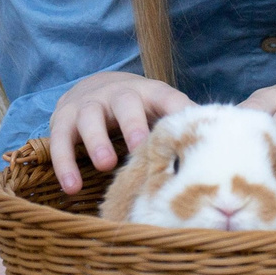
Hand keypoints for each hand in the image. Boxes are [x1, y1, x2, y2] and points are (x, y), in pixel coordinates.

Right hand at [47, 70, 192, 193]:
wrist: (94, 87)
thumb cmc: (138, 110)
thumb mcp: (159, 111)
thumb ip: (181, 128)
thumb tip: (215, 152)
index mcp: (148, 93)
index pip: (167, 97)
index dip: (177, 109)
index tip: (189, 126)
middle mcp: (117, 94)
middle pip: (125, 103)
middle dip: (133, 124)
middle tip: (139, 147)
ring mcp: (88, 104)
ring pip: (89, 117)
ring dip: (96, 141)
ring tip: (106, 165)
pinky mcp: (63, 119)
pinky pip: (60, 139)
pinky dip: (65, 163)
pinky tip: (72, 187)